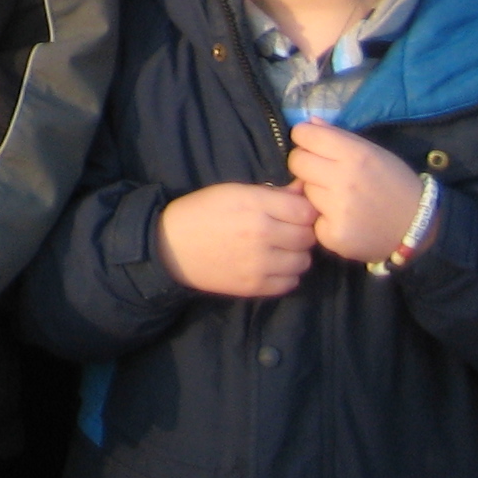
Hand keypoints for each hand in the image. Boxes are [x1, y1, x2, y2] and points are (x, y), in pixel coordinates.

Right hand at [154, 183, 318, 296]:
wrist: (170, 246)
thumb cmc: (201, 212)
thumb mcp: (233, 192)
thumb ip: (272, 193)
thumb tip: (305, 191)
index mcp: (254, 205)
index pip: (306, 211)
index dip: (304, 211)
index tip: (294, 213)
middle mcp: (261, 234)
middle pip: (307, 237)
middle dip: (300, 232)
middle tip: (286, 231)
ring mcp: (259, 263)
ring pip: (303, 262)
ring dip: (295, 255)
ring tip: (279, 249)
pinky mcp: (254, 286)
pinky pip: (290, 283)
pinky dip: (286, 275)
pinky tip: (271, 265)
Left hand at [286, 122, 430, 262]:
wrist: (418, 227)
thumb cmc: (394, 184)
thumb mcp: (374, 152)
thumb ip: (339, 136)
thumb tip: (310, 122)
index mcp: (355, 155)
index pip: (303, 134)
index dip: (306, 139)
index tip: (314, 147)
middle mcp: (344, 180)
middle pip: (296, 162)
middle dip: (306, 165)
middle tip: (325, 174)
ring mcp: (338, 210)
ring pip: (303, 190)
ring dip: (315, 192)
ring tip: (340, 199)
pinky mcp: (333, 235)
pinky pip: (310, 219)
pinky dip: (322, 220)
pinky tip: (342, 220)